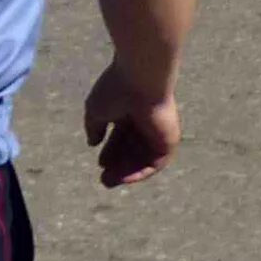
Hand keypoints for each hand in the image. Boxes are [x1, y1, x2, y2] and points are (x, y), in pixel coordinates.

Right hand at [83, 62, 181, 187]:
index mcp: (128, 112)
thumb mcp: (95, 110)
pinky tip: (126, 178)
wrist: (141, 79)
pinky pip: (156, 163)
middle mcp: (144, 123)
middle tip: (105, 180)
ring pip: (143, 159)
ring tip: (111, 181)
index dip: (109, 152)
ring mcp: (157, 132)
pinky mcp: (168, 140)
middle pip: (131, 151)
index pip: (120, 137)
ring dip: (128, 172)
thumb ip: (93, 127)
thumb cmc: (116, 90)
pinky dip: (142, 172)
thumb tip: (92, 143)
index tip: (99, 163)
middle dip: (118, 166)